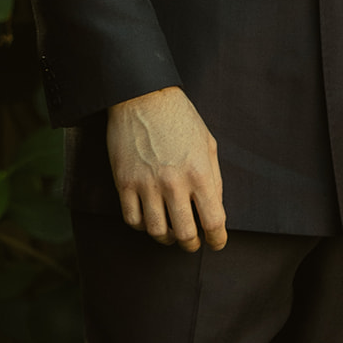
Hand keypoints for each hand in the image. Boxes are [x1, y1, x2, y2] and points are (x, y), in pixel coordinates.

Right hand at [106, 86, 225, 251]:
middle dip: (192, 244)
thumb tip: (214, 208)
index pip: (213, 220)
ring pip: (157, 231)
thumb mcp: (208, 144)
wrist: (144, 98)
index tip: (217, 243)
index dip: (217, 238)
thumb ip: (214, 178)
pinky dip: (142, 227)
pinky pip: (132, 220)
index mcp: (200, 172)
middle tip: (193, 243)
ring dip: (167, 238)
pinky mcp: (124, 184)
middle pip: (185, 233)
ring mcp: (146, 185)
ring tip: (172, 234)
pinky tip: (150, 220)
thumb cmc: (181, 119)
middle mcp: (174, 183)